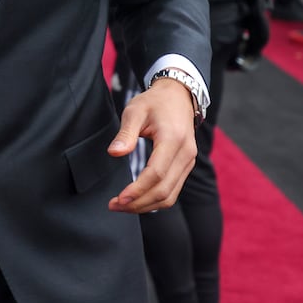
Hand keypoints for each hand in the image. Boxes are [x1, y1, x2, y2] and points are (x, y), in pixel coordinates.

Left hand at [107, 77, 197, 212]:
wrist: (178, 96)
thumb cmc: (154, 102)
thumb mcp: (134, 110)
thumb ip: (125, 134)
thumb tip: (113, 154)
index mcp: (172, 139)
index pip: (156, 173)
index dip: (138, 190)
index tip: (119, 199)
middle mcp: (185, 154)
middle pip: (164, 190)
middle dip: (139, 203)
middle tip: (114, 206)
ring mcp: (188, 162)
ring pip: (170, 195)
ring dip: (146, 205)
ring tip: (122, 206)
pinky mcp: (186, 166)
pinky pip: (173, 190)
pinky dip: (155, 200)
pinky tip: (137, 200)